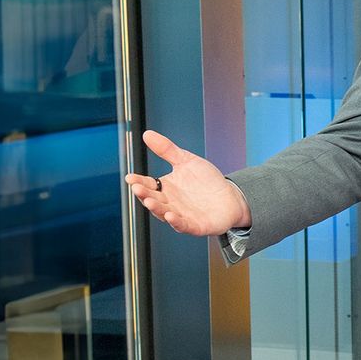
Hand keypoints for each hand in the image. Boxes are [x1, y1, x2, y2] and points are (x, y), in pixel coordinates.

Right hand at [124, 130, 251, 235]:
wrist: (231, 197)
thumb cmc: (207, 181)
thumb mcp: (186, 161)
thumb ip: (167, 150)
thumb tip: (147, 133)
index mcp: (166, 188)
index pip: (148, 185)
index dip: (138, 182)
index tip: (130, 177)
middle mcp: (170, 203)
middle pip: (154, 199)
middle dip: (144, 195)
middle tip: (137, 188)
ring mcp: (182, 215)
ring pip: (165, 214)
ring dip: (157, 209)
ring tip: (150, 201)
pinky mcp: (196, 225)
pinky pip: (183, 225)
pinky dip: (176, 221)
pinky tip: (171, 215)